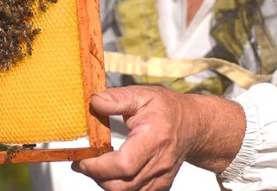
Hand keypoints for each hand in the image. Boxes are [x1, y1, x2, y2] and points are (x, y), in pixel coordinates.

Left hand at [72, 86, 245, 190]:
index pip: (125, 164)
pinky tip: (110, 171)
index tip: (82, 159)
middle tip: (82, 161)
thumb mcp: (141, 95)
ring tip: (95, 164)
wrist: (194, 125)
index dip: (99, 166)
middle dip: (96, 176)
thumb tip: (94, 103)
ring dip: (105, 181)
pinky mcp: (160, 185)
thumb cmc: (168, 109)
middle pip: (122, 185)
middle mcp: (160, 162)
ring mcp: (162, 177)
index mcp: (155, 137)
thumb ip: (116, 98)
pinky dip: (118, 185)